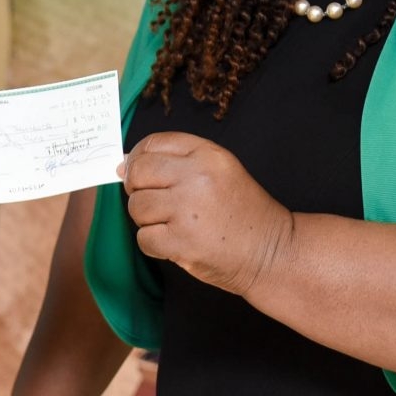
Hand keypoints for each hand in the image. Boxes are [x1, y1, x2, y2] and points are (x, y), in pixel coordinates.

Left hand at [122, 132, 292, 296]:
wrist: (271, 251)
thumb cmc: (242, 212)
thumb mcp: (220, 170)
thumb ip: (176, 161)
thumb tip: (123, 165)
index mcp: (207, 154)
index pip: (152, 143)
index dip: (138, 158)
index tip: (139, 173)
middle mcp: (197, 177)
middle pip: (138, 173)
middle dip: (138, 189)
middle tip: (155, 202)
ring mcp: (188, 210)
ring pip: (137, 206)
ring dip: (147, 219)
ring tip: (172, 224)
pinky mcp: (182, 241)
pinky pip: (144, 238)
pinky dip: (154, 243)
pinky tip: (175, 242)